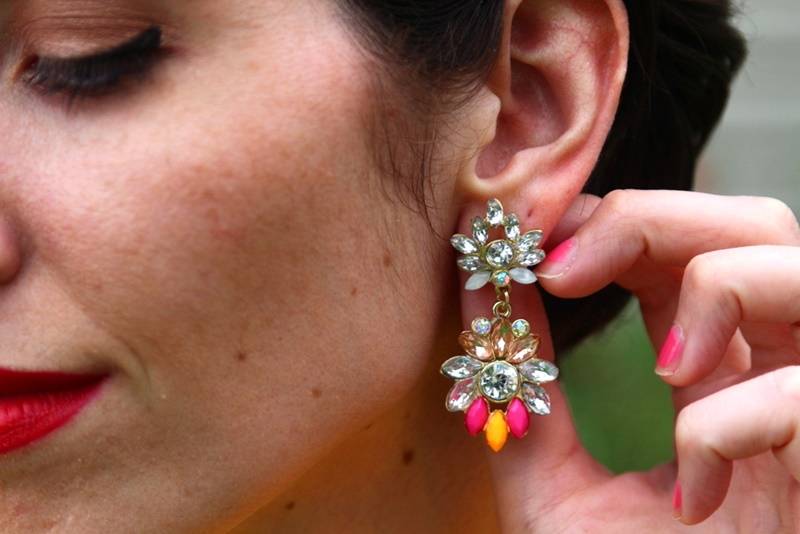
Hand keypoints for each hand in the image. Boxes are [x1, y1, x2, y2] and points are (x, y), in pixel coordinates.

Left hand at [484, 191, 799, 529]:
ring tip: (657, 365)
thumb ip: (523, 377)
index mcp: (708, 363)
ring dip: (716, 290)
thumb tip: (475, 279)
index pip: (684, 239)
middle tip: (566, 267)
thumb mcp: (550, 474)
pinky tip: (690, 489)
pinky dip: (735, 423)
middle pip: (754, 225)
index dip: (614, 217)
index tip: (534, 248)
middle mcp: (770, 370)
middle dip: (655, 218)